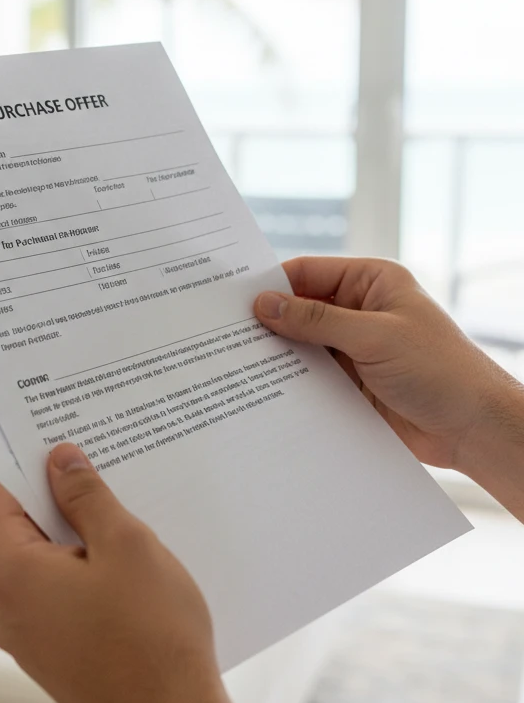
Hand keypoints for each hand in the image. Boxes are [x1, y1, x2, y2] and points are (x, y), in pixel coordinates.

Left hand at [0, 443, 260, 702]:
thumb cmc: (153, 642)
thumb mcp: (125, 545)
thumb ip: (85, 495)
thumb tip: (60, 461)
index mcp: (8, 571)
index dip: (24, 462)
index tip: (58, 444)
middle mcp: (1, 605)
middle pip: (14, 525)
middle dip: (55, 498)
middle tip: (100, 477)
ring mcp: (22, 634)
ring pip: (37, 560)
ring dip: (72, 536)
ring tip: (120, 525)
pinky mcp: (47, 654)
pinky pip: (51, 593)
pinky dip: (77, 571)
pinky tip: (121, 568)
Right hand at [253, 257, 523, 513]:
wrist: (474, 430)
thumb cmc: (441, 370)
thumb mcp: (375, 336)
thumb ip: (316, 319)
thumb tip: (265, 304)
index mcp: (370, 282)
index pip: (308, 272)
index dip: (273, 284)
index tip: (235, 299)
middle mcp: (358, 311)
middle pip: (299, 308)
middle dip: (269, 321)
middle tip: (226, 332)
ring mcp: (352, 348)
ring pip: (301, 345)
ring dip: (277, 354)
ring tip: (236, 362)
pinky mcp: (349, 383)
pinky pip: (309, 376)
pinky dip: (289, 380)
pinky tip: (262, 387)